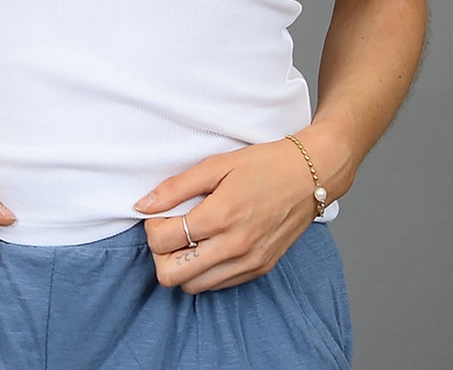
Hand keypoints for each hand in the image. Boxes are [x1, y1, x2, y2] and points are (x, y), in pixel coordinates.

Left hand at [134, 137, 344, 293]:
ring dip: (181, 266)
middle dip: (160, 254)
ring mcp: (248, 263)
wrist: (310, 175)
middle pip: (171, 275)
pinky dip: (205, 271)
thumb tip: (143, 205)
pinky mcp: (259, 269)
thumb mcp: (217, 165)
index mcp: (220, 216)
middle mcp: (234, 247)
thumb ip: (176, 187)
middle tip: (170, 230)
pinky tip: (209, 245)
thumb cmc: (264, 165)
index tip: (159, 214)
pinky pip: (218, 285)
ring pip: (193, 287)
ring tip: (189, 238)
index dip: (151, 228)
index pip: (162, 241)